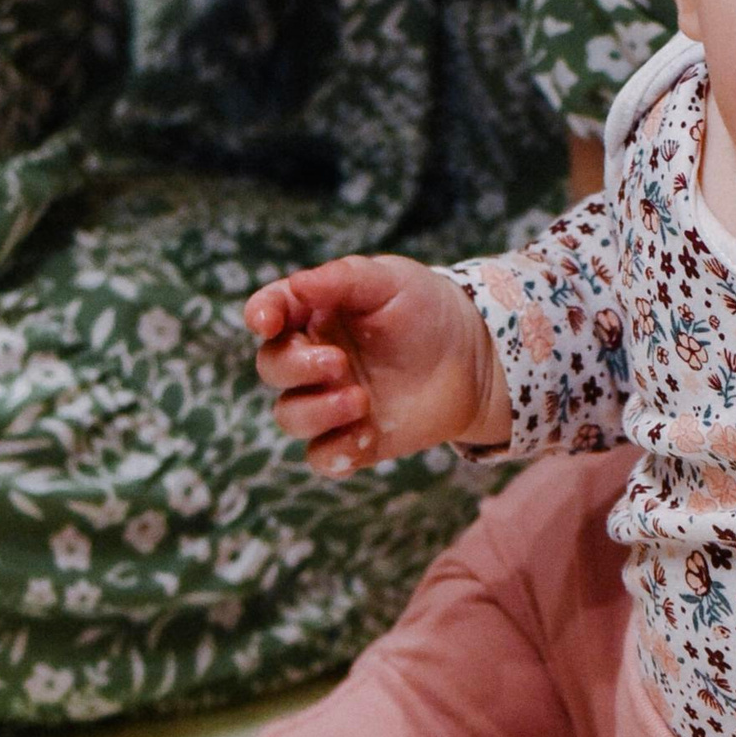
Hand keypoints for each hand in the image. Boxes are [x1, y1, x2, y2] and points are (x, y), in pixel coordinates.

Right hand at [244, 256, 510, 477]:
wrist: (475, 357)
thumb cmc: (426, 308)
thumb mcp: (390, 281)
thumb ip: (341, 279)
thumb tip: (295, 285)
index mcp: (314, 313)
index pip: (270, 311)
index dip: (260, 315)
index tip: (266, 323)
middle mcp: (313, 358)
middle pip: (272, 367)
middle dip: (296, 368)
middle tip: (340, 364)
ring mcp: (330, 401)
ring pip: (290, 416)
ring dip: (316, 411)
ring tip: (361, 400)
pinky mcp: (353, 438)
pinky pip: (321, 457)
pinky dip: (335, 451)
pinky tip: (367, 435)